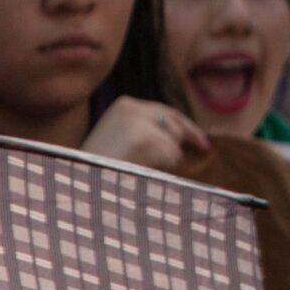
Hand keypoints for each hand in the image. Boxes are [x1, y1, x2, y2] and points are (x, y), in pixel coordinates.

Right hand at [81, 95, 210, 171]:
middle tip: (206, 147)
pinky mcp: (144, 137)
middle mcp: (131, 107)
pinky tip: (139, 170)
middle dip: (191, 135)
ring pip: (173, 142)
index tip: (201, 138)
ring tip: (137, 168)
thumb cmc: (100, 170)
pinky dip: (161, 167)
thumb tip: (178, 139)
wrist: (82, 184)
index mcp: (123, 106)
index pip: (164, 111)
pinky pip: (171, 155)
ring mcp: (137, 121)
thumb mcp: (119, 142)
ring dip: (164, 159)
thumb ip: (145, 133)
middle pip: (174, 122)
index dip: (184, 125)